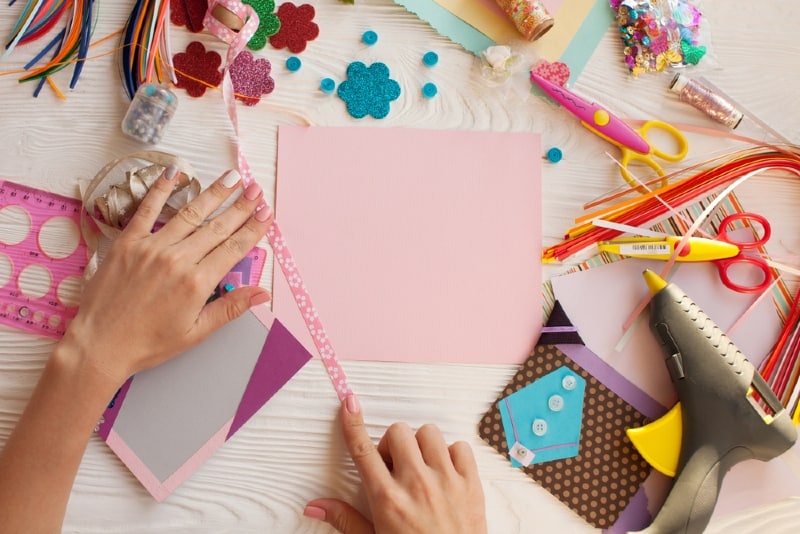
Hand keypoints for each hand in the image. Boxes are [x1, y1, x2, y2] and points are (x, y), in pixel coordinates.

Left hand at [61, 165, 273, 384]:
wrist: (100, 345)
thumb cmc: (148, 344)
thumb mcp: (196, 332)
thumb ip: (230, 308)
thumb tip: (261, 294)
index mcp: (197, 283)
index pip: (234, 248)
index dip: (254, 229)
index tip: (267, 213)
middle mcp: (177, 260)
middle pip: (217, 227)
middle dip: (241, 206)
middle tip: (257, 190)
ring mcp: (151, 248)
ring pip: (190, 214)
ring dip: (213, 194)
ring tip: (232, 178)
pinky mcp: (128, 243)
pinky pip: (147, 210)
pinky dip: (161, 190)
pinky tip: (175, 173)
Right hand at [305, 395, 486, 533]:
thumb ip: (345, 519)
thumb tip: (313, 505)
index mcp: (387, 499)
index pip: (363, 451)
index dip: (352, 423)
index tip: (349, 403)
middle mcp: (416, 484)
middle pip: (398, 432)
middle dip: (392, 444)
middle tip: (394, 466)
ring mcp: (446, 481)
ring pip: (429, 432)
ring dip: (421, 445)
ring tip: (421, 468)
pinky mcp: (471, 483)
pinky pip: (460, 446)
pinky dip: (451, 454)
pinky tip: (445, 473)